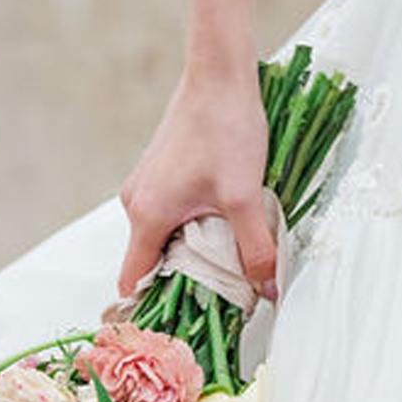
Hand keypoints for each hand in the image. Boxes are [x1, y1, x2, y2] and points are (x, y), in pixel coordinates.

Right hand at [116, 63, 275, 297]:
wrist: (221, 76)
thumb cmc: (227, 130)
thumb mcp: (246, 196)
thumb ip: (256, 248)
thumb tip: (268, 292)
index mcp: (147, 214)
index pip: (133, 279)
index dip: (152, 306)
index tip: (178, 325)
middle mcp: (137, 201)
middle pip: (153, 260)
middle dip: (184, 281)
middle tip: (224, 298)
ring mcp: (148, 184)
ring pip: (166, 235)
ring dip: (195, 251)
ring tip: (233, 261)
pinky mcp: (163, 172)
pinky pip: (173, 214)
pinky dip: (195, 226)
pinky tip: (228, 224)